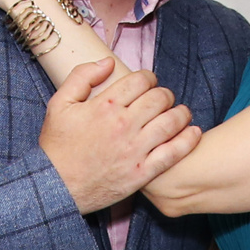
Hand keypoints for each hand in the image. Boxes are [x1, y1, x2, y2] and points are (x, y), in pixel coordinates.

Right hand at [40, 59, 201, 214]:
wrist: (55, 187)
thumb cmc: (57, 146)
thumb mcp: (59, 104)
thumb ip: (82, 76)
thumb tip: (108, 62)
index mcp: (105, 106)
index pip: (141, 81)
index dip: (149, 78)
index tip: (148, 83)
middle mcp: (123, 125)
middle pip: (160, 98)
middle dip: (165, 94)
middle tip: (163, 99)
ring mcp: (135, 150)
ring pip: (171, 122)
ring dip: (181, 113)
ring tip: (181, 113)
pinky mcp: (142, 172)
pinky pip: (173, 153)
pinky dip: (188, 140)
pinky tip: (193, 133)